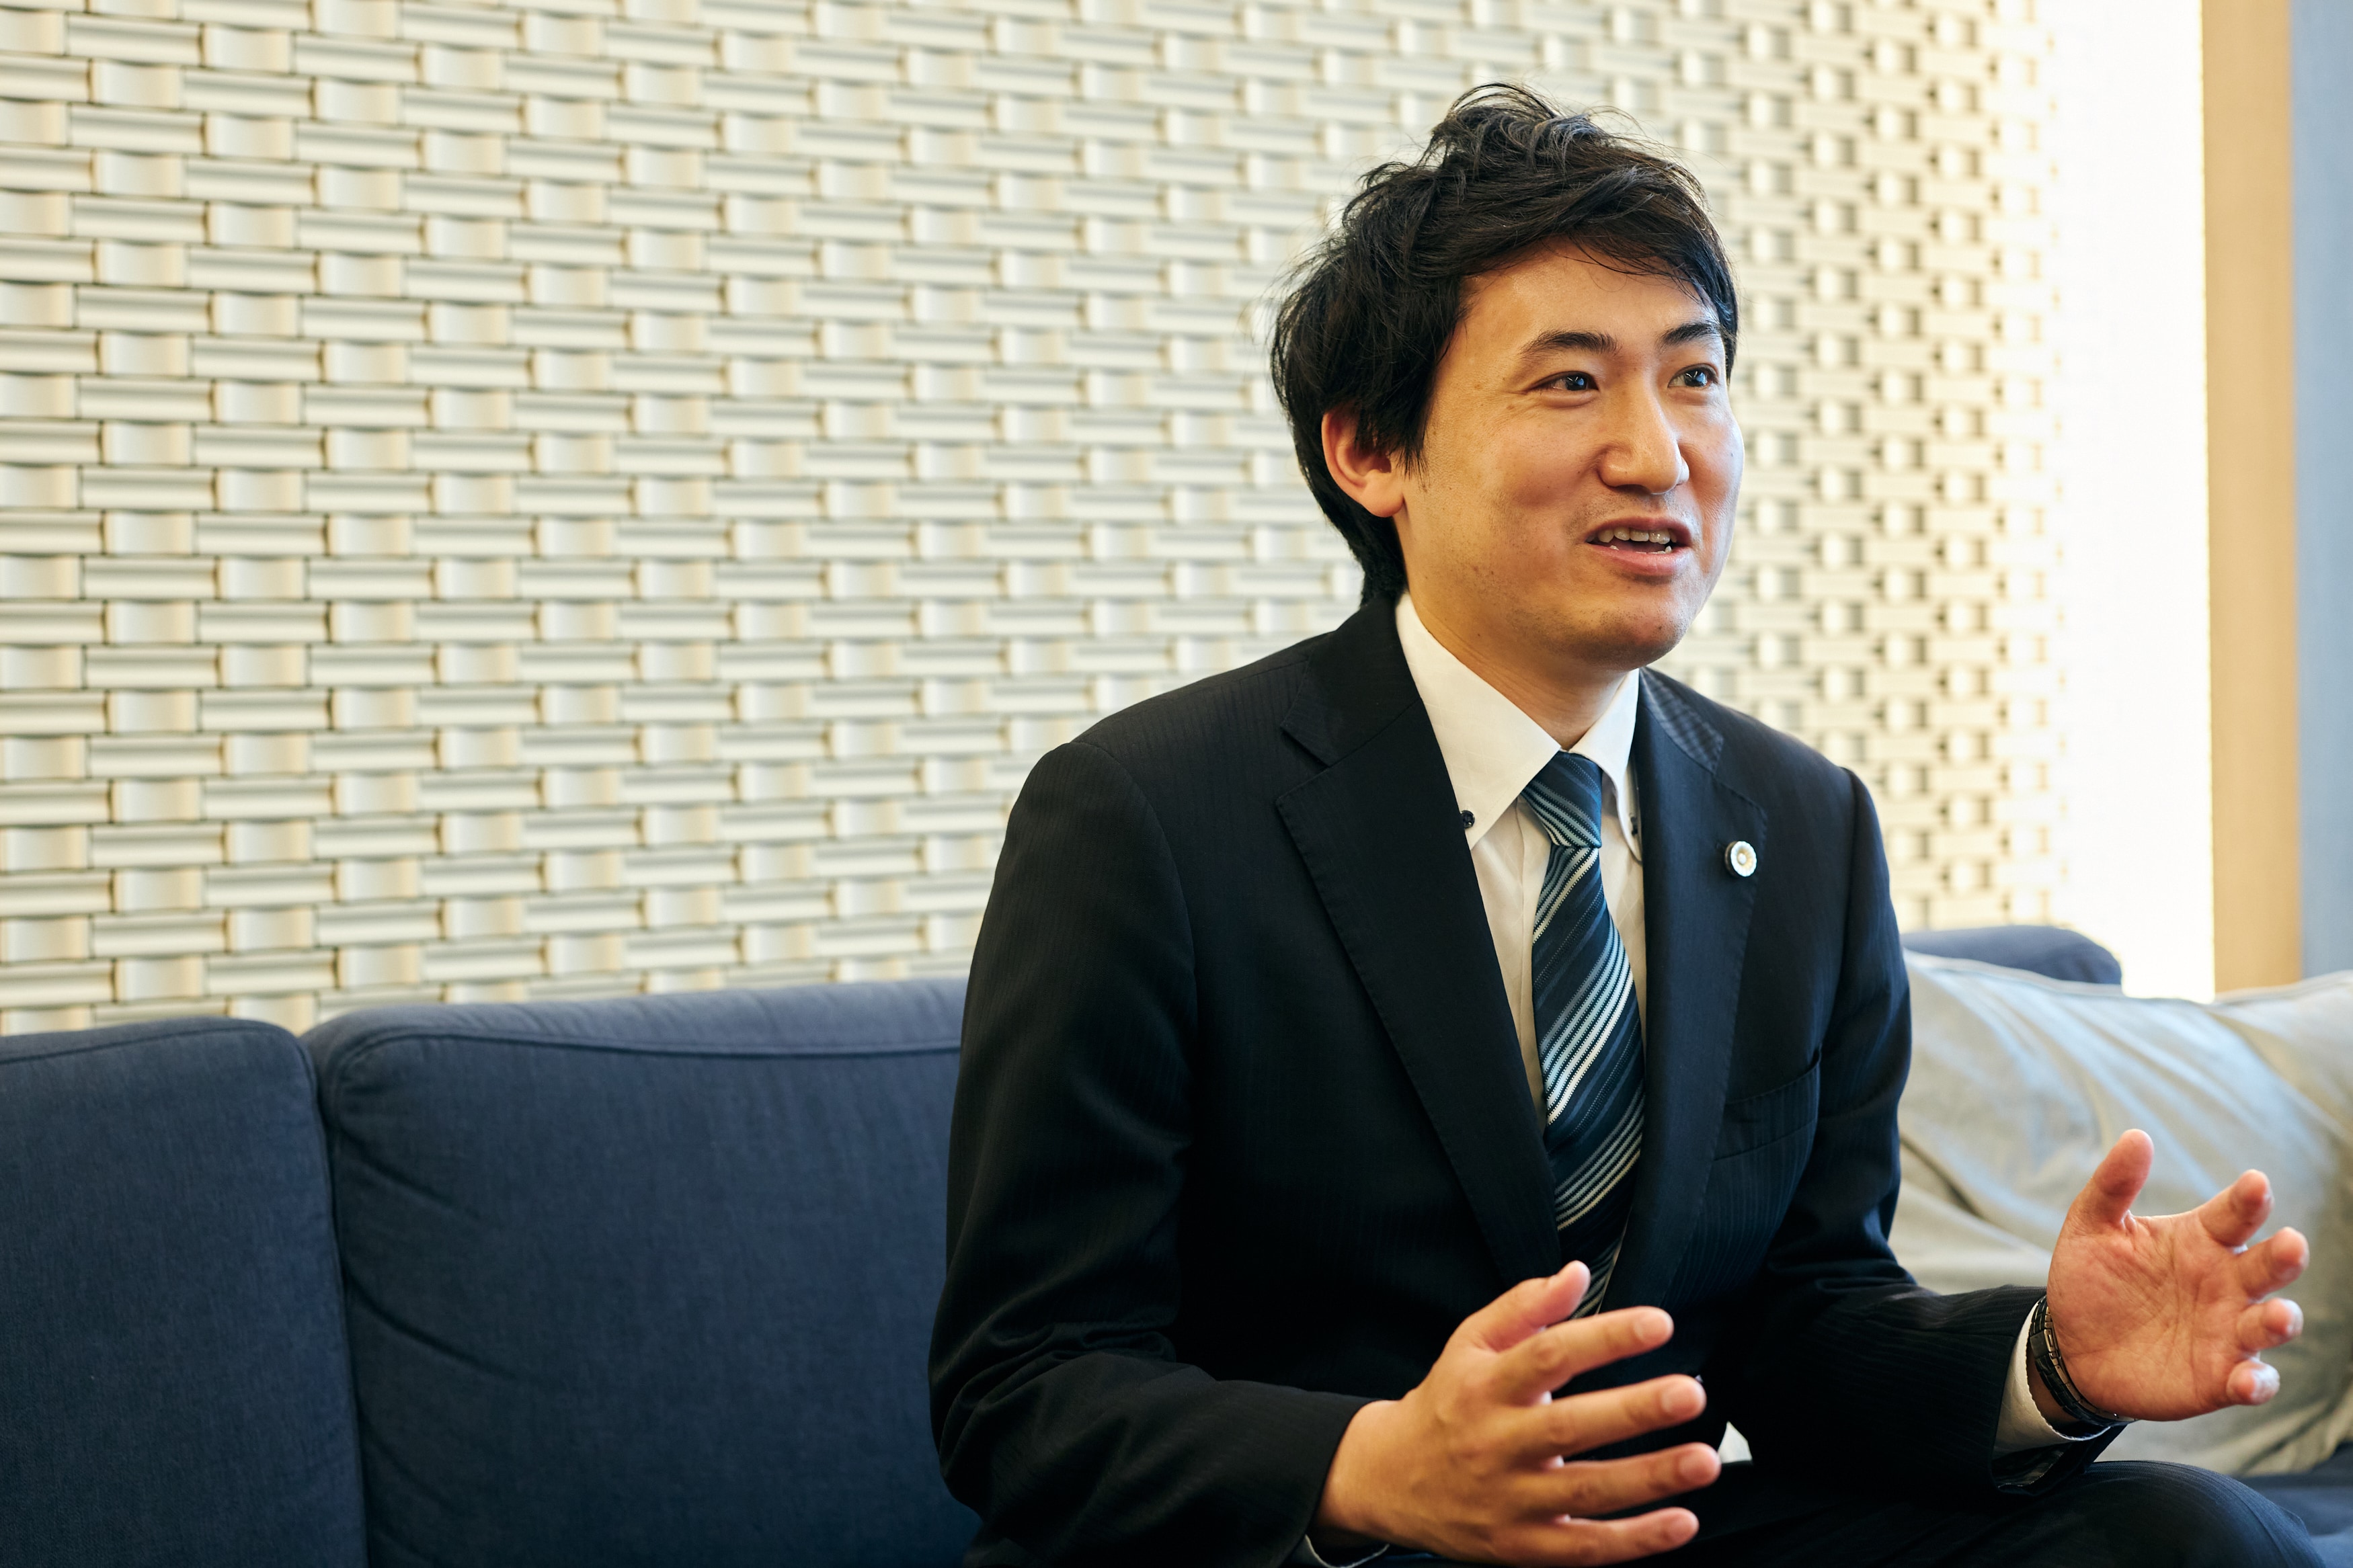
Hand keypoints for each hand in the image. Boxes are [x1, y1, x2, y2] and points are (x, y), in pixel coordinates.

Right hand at [1311, 1262, 1719, 1565]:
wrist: (1388, 1480)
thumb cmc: (1447, 1402)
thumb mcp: (1469, 1343)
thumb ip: (1524, 1307)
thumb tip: (1577, 1274)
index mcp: (1484, 1385)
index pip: (1547, 1356)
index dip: (1605, 1338)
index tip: (1659, 1324)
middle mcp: (1495, 1442)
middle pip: (1569, 1426)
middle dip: (1635, 1411)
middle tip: (1691, 1393)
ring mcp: (1508, 1499)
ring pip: (1585, 1492)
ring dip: (1649, 1477)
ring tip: (1705, 1459)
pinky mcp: (1520, 1545)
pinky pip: (1583, 1547)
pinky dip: (1635, 1540)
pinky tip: (1682, 1522)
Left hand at [2043, 1129, 2308, 1422]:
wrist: (2071, 1348)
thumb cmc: (2092, 1281)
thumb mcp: (2092, 1229)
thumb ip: (2113, 1185)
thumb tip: (2137, 1136)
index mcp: (2200, 1240)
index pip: (2234, 1215)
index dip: (2248, 1200)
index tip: (2256, 1184)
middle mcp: (2225, 1282)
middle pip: (2268, 1266)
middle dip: (2284, 1256)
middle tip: (2290, 1244)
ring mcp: (2228, 1330)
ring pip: (2270, 1322)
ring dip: (2280, 1320)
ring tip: (2278, 1316)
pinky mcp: (2221, 1377)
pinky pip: (2253, 1380)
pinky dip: (2258, 1381)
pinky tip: (2247, 1379)